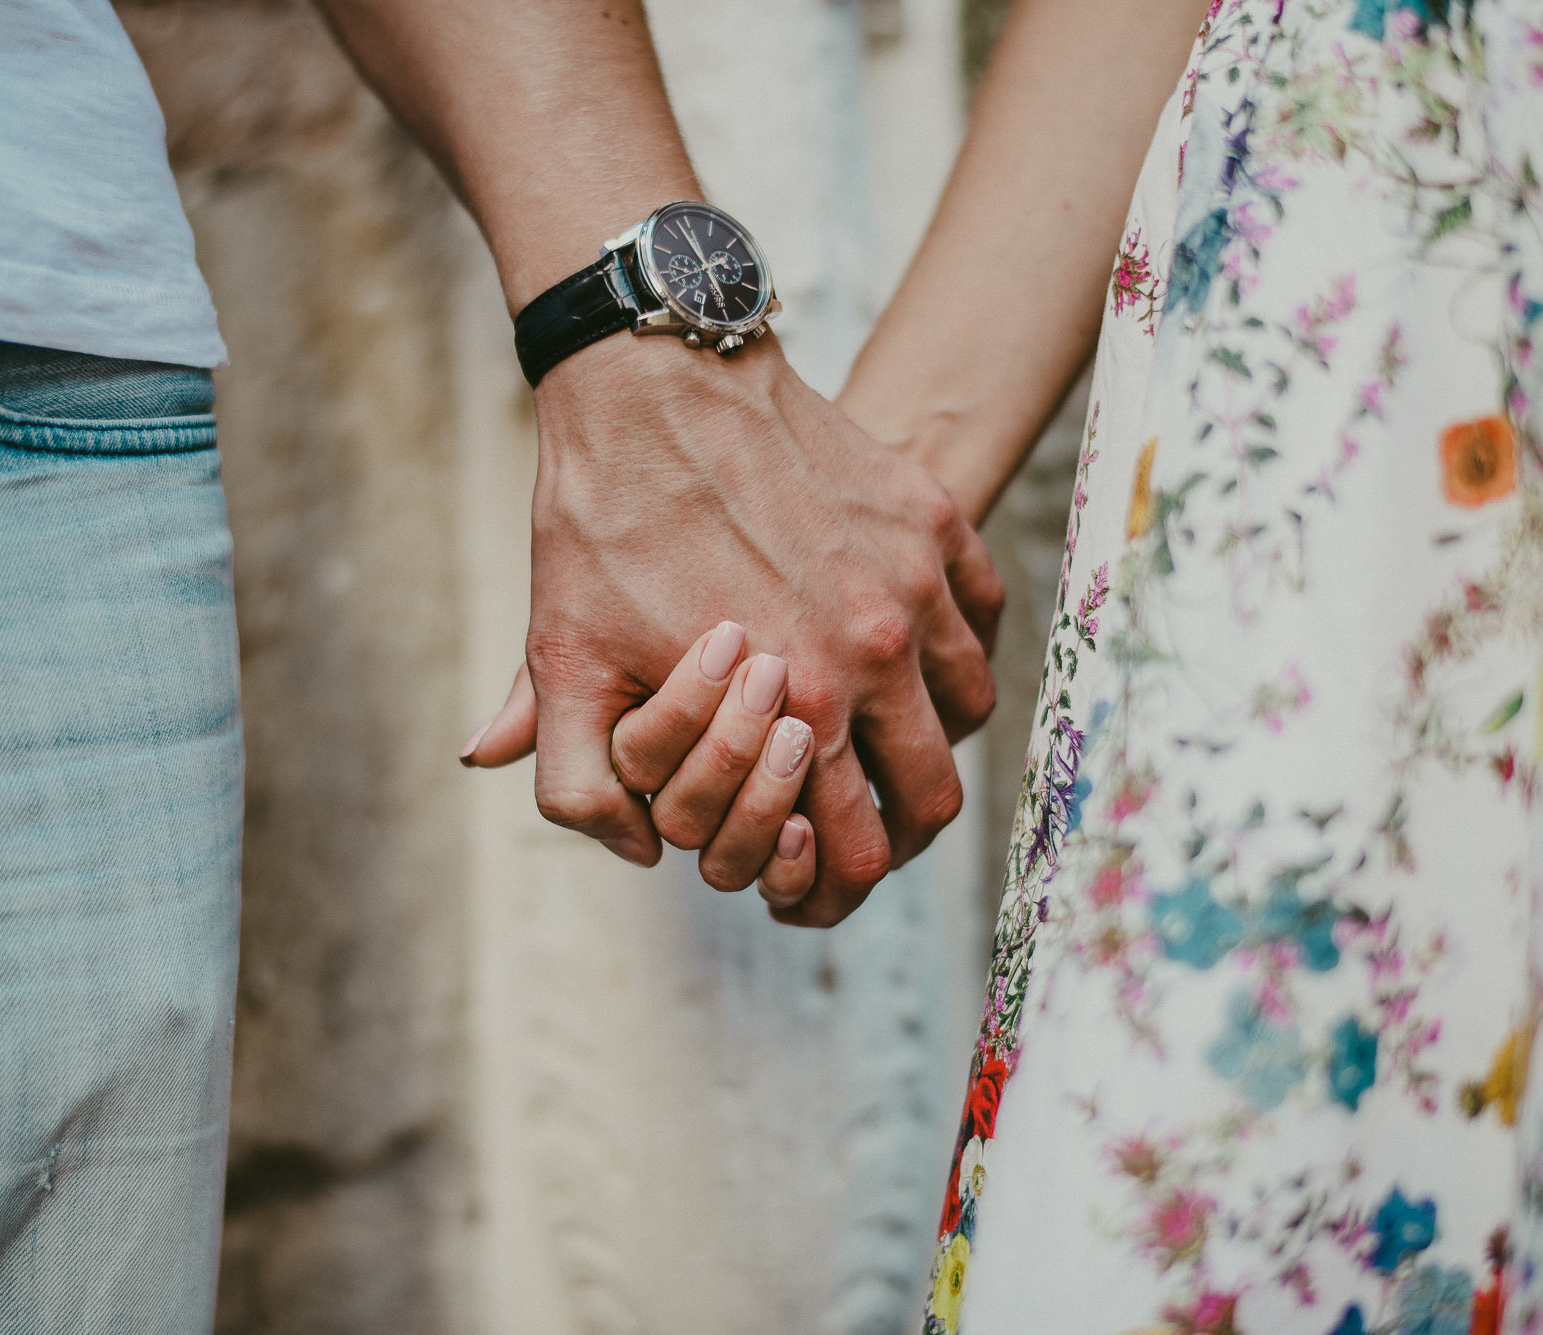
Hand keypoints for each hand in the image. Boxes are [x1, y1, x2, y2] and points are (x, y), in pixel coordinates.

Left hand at [464, 334, 1001, 926]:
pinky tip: (907, 656)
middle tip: (852, 825)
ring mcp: (916, 581)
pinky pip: (981, 623)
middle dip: (891, 834)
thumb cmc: (601, 523)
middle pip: (931, 798)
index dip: (833, 888)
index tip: (812, 880)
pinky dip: (954, 657)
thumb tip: (630, 852)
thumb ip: (578, 778)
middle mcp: (878, 651)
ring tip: (879, 739)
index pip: (857, 849)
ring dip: (927, 743)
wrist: (651, 379)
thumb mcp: (561, 658)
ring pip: (969, 714)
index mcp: (800, 703)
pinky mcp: (931, 520)